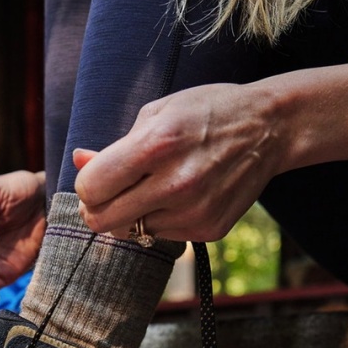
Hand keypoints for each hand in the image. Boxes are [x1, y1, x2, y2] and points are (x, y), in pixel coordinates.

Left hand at [74, 83, 281, 242]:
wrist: (268, 128)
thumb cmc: (206, 113)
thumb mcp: (156, 115)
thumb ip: (113, 147)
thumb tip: (78, 161)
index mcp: (156, 145)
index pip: (91, 189)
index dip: (86, 185)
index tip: (97, 178)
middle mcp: (175, 183)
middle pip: (102, 222)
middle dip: (96, 209)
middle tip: (108, 194)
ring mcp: (193, 212)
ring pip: (131, 231)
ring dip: (133, 213)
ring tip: (155, 186)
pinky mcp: (207, 230)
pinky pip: (161, 235)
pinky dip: (161, 219)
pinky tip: (181, 195)